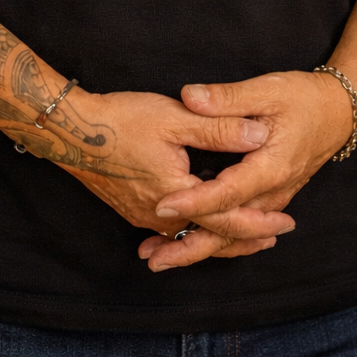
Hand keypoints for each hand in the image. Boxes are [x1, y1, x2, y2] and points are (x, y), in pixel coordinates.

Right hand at [40, 86, 295, 265]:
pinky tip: (198, 228)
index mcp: (177, 195)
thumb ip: (219, 127)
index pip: (227, 217)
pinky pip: (171, 231)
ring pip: (190, 236)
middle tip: (273, 239)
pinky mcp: (132, 209)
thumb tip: (260, 133)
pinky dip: (193, 232)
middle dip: (244, 239)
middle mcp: (160, 216)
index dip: (259, 221)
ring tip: (244, 237)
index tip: (287, 223)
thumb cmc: (121, 120)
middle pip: (210, 236)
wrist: (70, 131)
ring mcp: (143, 216)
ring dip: (219, 237)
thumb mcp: (175, 117)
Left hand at [137, 70, 352, 270]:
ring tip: (160, 258)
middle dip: (190, 246)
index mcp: (270, 167)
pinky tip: (190, 243)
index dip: (194, 202)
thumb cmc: (303, 98)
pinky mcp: (271, 200)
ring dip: (198, 249)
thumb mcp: (265, 89)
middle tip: (152, 258)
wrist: (339, 112)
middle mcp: (273, 192)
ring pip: (234, 235)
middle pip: (229, 229)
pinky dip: (215, 240)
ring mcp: (274, 201)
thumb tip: (189, 96)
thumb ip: (226, 97)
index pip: (227, 192)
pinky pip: (241, 228)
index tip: (162, 205)